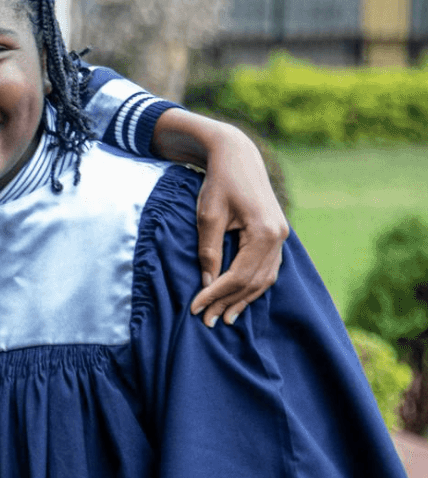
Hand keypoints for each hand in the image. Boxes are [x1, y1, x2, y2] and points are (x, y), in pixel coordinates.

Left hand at [189, 126, 287, 328]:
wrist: (237, 156)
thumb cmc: (218, 183)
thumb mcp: (207, 217)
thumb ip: (208, 252)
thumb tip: (207, 284)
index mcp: (264, 232)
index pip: (238, 276)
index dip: (216, 295)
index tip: (195, 308)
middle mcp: (278, 236)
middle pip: (254, 282)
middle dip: (228, 303)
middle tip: (207, 322)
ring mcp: (281, 236)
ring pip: (264, 278)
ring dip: (243, 300)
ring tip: (223, 317)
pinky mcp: (276, 234)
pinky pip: (268, 268)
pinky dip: (253, 286)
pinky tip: (239, 298)